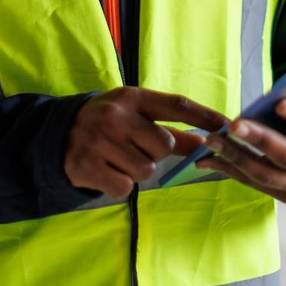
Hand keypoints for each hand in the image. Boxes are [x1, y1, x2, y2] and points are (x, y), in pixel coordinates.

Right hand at [65, 87, 227, 198]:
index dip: (205, 116)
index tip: (228, 125)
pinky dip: (120, 185)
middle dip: (156, 153)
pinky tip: (106, 170)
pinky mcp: (86, 166)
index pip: (177, 105)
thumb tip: (207, 141)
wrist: (57, 135)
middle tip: (135, 147)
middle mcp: (116, 115)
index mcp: (132, 97)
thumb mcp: (134, 115)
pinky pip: (125, 187)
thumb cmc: (107, 124)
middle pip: (164, 146)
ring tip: (118, 158)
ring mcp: (99, 141)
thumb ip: (167, 127)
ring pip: (146, 170)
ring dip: (137, 170)